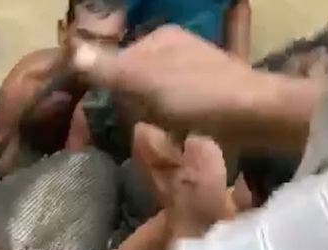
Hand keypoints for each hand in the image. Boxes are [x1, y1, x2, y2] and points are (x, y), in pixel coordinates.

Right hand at [70, 26, 273, 144]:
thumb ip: (107, 68)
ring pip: (154, 94)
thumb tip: (71, 50)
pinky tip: (176, 134)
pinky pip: (176, 106)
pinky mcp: (211, 93)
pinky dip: (171, 121)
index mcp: (160, 37)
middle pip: (135, 78)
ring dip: (150, 115)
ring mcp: (196, 70)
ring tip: (155, 132)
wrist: (256, 116)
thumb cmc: (195, 95)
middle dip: (131, 102)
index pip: (116, 60)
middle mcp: (177, 47)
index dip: (108, 86)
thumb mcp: (142, 81)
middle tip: (134, 124)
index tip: (108, 111)